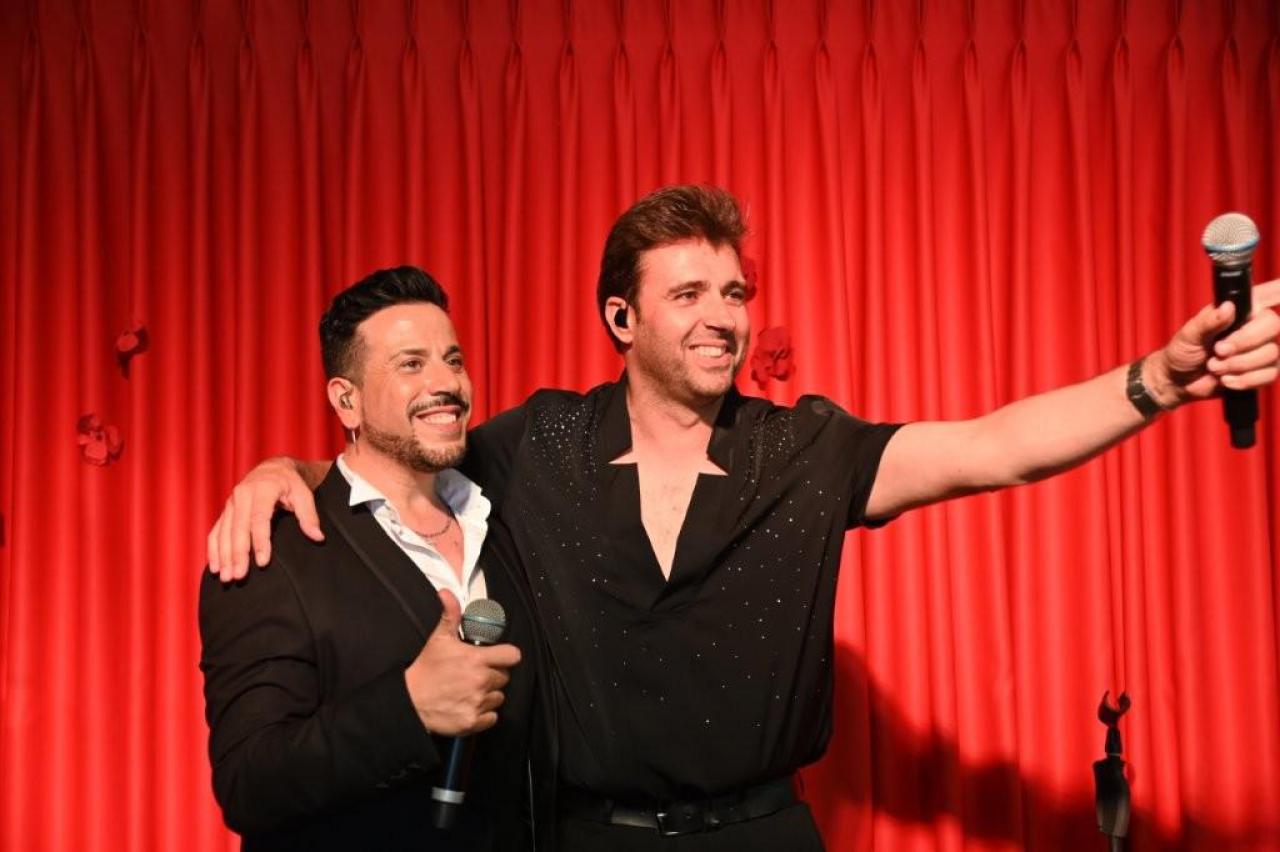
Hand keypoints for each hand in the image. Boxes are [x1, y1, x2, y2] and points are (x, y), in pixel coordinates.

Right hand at [207, 456, 322, 581]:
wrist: (272, 469)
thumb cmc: (290, 483)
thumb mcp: (304, 494)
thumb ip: (309, 516)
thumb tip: (318, 537)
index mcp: (262, 489)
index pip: (259, 518)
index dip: (260, 541)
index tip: (262, 562)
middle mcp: (242, 495)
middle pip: (238, 528)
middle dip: (237, 554)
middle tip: (239, 576)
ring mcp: (231, 503)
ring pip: (224, 532)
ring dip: (224, 556)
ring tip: (226, 577)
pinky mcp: (226, 511)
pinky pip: (215, 531)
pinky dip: (214, 550)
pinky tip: (215, 567)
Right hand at [405, 591, 521, 736]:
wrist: (409, 702)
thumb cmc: (425, 670)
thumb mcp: (438, 640)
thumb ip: (449, 615)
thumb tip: (446, 593)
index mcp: (476, 660)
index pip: (512, 656)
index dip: (506, 656)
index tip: (498, 657)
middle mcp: (480, 681)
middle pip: (504, 677)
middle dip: (493, 675)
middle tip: (475, 675)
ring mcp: (477, 703)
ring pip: (498, 697)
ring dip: (488, 694)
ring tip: (470, 690)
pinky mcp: (473, 721)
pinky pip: (492, 717)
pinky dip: (484, 714)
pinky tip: (469, 705)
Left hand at [1147, 279, 1279, 406]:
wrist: (1179, 382)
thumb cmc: (1182, 352)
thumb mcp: (1189, 335)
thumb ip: (1208, 321)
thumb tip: (1228, 307)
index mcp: (1240, 309)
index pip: (1267, 294)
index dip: (1278, 289)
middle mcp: (1255, 326)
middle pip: (1273, 326)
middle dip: (1244, 342)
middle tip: (1219, 350)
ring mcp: (1262, 348)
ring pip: (1271, 353)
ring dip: (1239, 364)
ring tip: (1214, 367)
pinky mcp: (1263, 370)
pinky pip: (1270, 374)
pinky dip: (1245, 380)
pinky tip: (1226, 380)